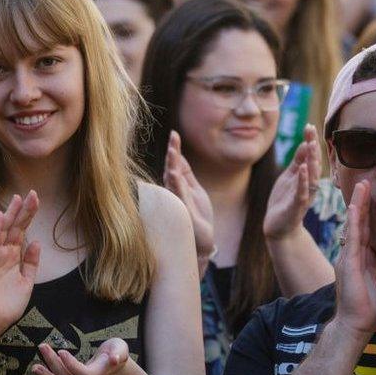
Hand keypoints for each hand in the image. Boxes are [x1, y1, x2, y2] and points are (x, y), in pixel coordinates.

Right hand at [0, 191, 40, 338]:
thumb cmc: (8, 304)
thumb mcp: (27, 282)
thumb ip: (31, 263)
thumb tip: (37, 242)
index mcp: (14, 256)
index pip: (22, 231)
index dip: (28, 216)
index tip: (36, 200)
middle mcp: (3, 253)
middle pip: (14, 227)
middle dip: (23, 211)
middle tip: (33, 194)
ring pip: (3, 231)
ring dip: (10, 215)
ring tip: (18, 198)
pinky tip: (0, 217)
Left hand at [32, 338, 128, 374]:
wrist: (116, 371)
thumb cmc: (117, 353)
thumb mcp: (121, 348)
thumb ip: (119, 353)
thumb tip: (115, 359)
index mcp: (100, 374)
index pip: (83, 374)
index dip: (71, 364)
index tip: (61, 350)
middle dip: (53, 364)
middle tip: (43, 346)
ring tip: (35, 367)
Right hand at [163, 130, 214, 257]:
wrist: (203, 241)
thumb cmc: (198, 216)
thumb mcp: (195, 191)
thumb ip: (187, 175)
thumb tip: (179, 156)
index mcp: (178, 185)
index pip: (176, 163)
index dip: (175, 149)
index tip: (175, 133)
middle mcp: (174, 191)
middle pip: (172, 168)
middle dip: (173, 152)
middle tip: (173, 137)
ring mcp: (177, 201)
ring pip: (172, 179)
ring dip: (172, 165)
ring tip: (172, 151)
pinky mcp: (183, 211)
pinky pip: (178, 195)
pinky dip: (175, 183)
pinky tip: (173, 173)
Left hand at [264, 124, 320, 239]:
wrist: (278, 226)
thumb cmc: (284, 200)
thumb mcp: (289, 176)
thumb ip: (298, 161)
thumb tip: (305, 142)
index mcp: (307, 177)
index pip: (311, 156)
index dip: (311, 141)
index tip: (309, 125)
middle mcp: (309, 185)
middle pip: (314, 163)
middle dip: (314, 147)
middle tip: (312, 130)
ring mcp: (305, 195)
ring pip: (312, 176)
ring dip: (312, 160)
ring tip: (311, 144)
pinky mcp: (298, 206)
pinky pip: (302, 191)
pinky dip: (303, 180)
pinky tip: (303, 168)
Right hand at [332, 181, 375, 336]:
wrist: (355, 324)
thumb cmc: (365, 307)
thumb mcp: (372, 280)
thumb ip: (371, 266)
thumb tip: (375, 256)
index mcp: (361, 258)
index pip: (365, 230)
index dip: (368, 212)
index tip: (371, 195)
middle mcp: (352, 254)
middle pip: (358, 223)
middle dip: (362, 201)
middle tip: (364, 181)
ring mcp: (348, 257)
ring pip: (354, 225)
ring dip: (357, 204)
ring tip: (361, 185)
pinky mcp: (348, 263)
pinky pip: (352, 238)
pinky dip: (354, 221)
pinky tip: (355, 207)